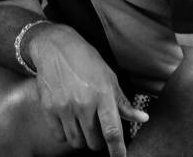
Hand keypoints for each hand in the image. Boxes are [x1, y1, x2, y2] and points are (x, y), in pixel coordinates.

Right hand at [29, 24, 148, 156]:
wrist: (55, 46)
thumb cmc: (85, 59)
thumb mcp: (108, 76)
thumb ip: (123, 102)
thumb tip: (143, 118)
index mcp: (102, 95)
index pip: (112, 132)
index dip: (118, 151)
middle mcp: (83, 104)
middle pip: (94, 143)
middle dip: (98, 139)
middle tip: (97, 126)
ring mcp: (64, 107)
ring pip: (77, 142)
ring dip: (82, 137)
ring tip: (82, 122)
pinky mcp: (49, 108)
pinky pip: (59, 136)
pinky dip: (65, 133)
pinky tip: (68, 120)